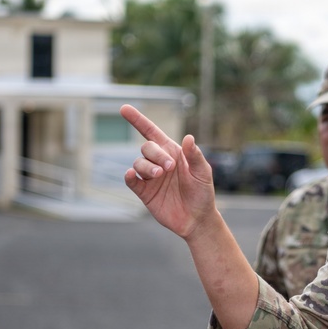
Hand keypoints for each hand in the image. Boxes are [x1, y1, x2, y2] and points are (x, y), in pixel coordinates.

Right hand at [120, 104, 215, 239]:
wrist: (197, 219)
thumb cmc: (202, 193)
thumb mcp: (203, 173)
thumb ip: (195, 156)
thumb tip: (189, 138)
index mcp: (172, 152)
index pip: (151, 132)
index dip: (138, 120)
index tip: (124, 109)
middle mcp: (159, 162)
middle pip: (146, 148)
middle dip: (156, 154)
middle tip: (169, 168)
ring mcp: (150, 177)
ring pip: (138, 163)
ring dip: (147, 166)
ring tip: (160, 175)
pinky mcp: (144, 192)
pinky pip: (131, 180)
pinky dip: (129, 176)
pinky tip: (132, 175)